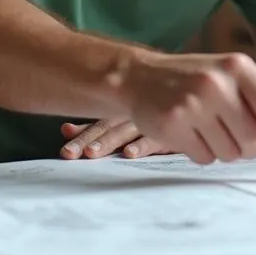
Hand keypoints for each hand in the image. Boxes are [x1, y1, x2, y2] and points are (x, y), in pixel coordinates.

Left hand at [58, 119, 172, 159]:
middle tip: (69, 153)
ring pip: (124, 133)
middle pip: (104, 129)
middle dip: (86, 142)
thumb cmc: (154, 112)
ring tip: (92, 154)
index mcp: (120, 113)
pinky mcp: (168, 134)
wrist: (191, 100)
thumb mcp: (124, 119)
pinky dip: (141, 146)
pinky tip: (129, 154)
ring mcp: (149, 122)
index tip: (64, 148)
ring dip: (108, 143)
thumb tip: (64, 129)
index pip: (96, 125)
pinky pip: (153, 139)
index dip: (79, 135)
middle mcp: (131, 116)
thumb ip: (97, 126)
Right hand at [121, 51, 255, 182]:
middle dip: (248, 147)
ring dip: (223, 150)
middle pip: (254, 141)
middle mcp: (217, 82)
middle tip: (230, 131)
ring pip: (230, 154)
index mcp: (238, 67)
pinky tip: (189, 132)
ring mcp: (192, 102)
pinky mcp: (172, 123)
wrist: (141, 76)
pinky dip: (201, 153)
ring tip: (206, 127)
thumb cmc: (195, 79)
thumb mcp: (232, 77)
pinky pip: (204, 159)